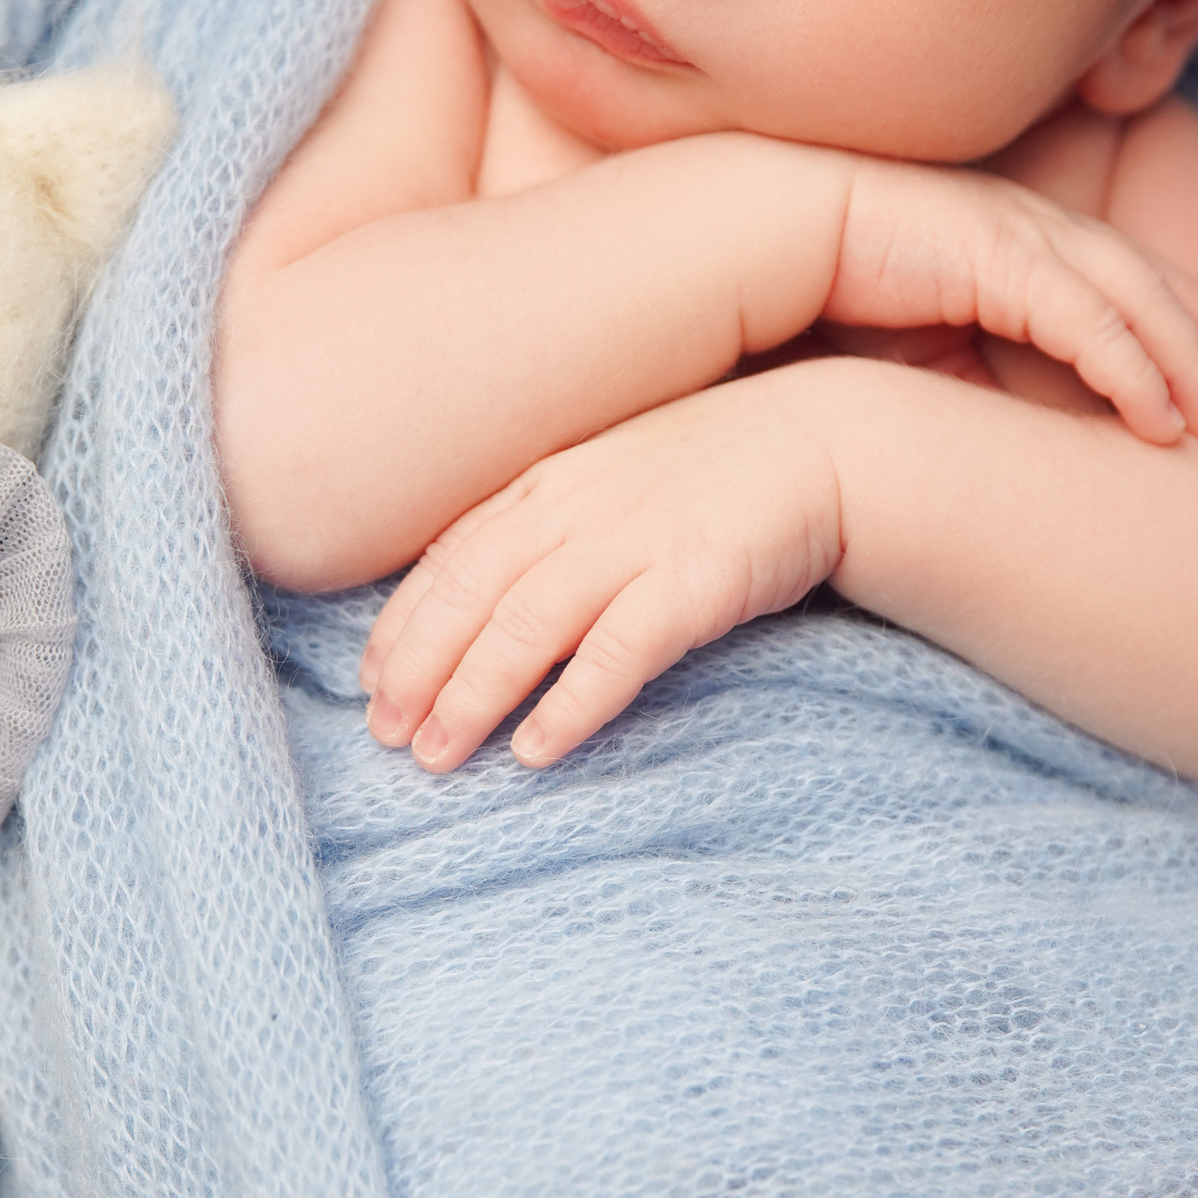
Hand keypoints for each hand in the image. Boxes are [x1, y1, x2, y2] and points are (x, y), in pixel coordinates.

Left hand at [360, 378, 844, 772]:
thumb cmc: (718, 471)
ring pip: (525, 625)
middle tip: (385, 737)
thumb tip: (488, 595)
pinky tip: (537, 751)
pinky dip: (570, 703)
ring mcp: (635, 540)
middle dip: (418, 669)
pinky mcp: (695, 579)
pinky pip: (617, 651)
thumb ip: (552, 523)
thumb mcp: (615, 479)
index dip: (403, 624)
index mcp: (549, 481)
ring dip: (473, 695)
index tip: (369, 682)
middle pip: (471, 595)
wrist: (828, 441)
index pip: (450, 557)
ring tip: (439, 756)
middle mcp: (578, 507)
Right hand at [822, 158, 1197, 443]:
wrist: (759, 238)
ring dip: (1182, 361)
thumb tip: (1004, 435)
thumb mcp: (913, 337)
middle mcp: (1024, 224)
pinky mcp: (1002, 258)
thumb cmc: (818, 288)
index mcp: (1006, 232)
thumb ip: (967, 369)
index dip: (1167, 302)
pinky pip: (1091, 321)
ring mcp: (1018, 235)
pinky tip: (1158, 418)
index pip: (1111, 265)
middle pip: (1141, 276)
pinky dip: (1132, 369)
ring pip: (1134, 298)